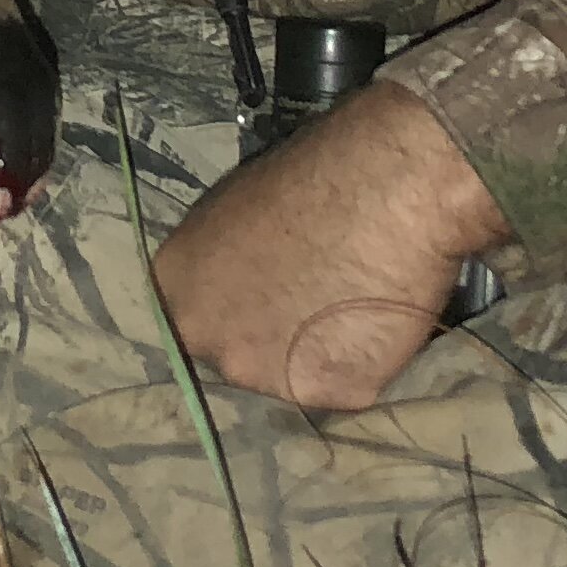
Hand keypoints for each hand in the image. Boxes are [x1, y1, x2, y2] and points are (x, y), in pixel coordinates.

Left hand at [147, 83, 507, 409]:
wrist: (391, 186)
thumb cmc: (314, 173)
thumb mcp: (238, 209)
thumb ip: (226, 263)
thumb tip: (242, 277)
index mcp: (175, 288)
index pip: (185, 321)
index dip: (226, 312)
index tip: (255, 303)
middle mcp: (209, 342)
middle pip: (234, 356)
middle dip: (264, 339)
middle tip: (308, 304)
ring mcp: (267, 376)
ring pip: (290, 377)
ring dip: (314, 354)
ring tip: (352, 307)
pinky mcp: (329, 393)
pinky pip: (347, 384)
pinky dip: (364, 361)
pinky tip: (380, 319)